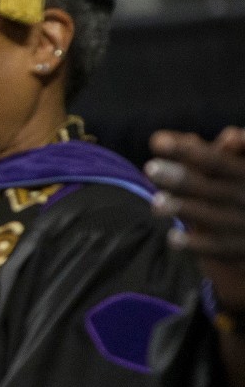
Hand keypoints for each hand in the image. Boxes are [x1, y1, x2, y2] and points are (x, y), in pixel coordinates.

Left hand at [148, 126, 244, 310]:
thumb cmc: (235, 191)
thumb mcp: (229, 170)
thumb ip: (203, 154)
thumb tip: (174, 138)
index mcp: (244, 173)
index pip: (216, 161)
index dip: (188, 152)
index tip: (156, 141)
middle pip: (213, 187)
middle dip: (183, 178)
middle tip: (150, 168)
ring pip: (214, 217)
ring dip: (185, 209)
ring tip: (156, 203)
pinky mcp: (240, 249)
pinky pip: (218, 248)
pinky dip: (196, 244)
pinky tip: (171, 238)